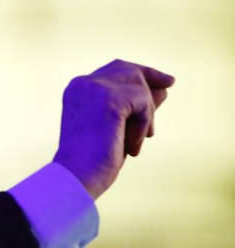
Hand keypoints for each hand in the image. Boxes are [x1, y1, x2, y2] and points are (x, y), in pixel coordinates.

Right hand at [53, 59, 174, 199]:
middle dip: (151, 79)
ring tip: (136, 141)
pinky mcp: (109, 99)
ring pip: (139, 87)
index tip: (164, 80)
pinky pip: (143, 103)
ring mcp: (94, 88)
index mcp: (78, 90)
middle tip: (170, 83)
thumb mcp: (119, 127)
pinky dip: (144, 126)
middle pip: (129, 70)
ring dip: (146, 114)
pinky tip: (132, 147)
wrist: (77, 177)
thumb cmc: (95, 159)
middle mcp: (83, 84)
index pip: (114, 70)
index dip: (140, 73)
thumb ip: (137, 106)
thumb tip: (165, 88)